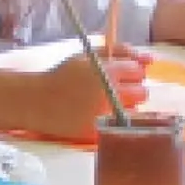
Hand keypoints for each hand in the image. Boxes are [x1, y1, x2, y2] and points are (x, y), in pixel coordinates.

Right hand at [24, 45, 149, 139]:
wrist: (34, 101)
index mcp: (107, 71)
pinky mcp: (98, 132)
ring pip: (133, 111)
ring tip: (101, 104)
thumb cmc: (61, 76)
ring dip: (122, 107)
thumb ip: (120, 51)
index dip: (127, 72)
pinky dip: (111, 122)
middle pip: (142, 92)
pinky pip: (119, 127)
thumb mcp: (86, 57)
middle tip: (110, 91)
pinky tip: (96, 117)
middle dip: (129, 90)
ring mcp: (104, 114)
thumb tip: (150, 59)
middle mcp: (109, 93)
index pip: (138, 71)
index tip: (114, 75)